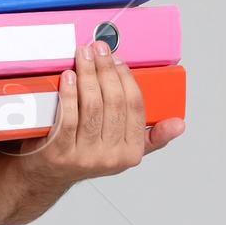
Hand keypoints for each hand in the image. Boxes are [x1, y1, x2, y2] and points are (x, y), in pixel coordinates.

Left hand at [14, 40, 183, 182]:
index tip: (117, 60)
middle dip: (106, 70)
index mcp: (131, 153)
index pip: (135, 107)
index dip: (127, 79)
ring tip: (83, 56)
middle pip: (114, 103)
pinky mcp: (60, 152)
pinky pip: (68, 116)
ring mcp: (84, 156)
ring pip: (92, 106)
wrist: (47, 175)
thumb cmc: (84, 154)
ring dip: (88, 74)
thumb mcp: (122, 150)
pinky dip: (69, 93)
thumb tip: (178, 125)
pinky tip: (68, 77)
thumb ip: (150, 136)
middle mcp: (110, 157)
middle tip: (98, 49)